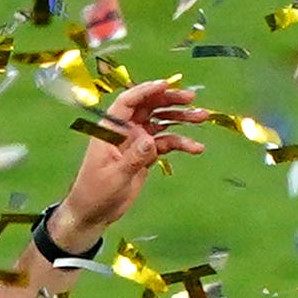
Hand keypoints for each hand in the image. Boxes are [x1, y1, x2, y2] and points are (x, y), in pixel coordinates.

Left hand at [43, 76, 211, 253]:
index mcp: (111, 128)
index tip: (166, 85)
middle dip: (170, 100)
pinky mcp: (146, 154)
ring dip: (180, 119)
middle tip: (191, 98)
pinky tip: (196, 147)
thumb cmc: (97, 191)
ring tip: (201, 117)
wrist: (96, 212)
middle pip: (149, 107)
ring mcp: (137, 141)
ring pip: (161, 122)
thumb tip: (151, 140)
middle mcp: (126, 130)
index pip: (128, 102)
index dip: (146, 90)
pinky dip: (180, 143)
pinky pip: (166, 143)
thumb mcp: (115, 176)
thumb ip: (134, 157)